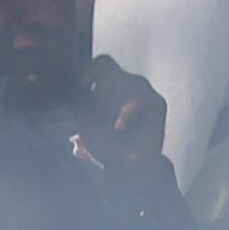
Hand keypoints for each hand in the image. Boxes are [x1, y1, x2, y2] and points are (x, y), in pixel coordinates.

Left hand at [75, 53, 166, 175]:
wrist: (127, 166)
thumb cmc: (107, 142)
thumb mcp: (86, 117)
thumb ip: (81, 96)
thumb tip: (72, 82)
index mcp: (113, 84)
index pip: (103, 63)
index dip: (91, 68)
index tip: (82, 84)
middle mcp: (129, 84)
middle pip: (111, 69)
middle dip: (101, 94)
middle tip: (103, 117)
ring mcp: (144, 92)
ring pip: (124, 81)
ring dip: (112, 105)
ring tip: (112, 125)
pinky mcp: (156, 103)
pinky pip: (138, 96)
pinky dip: (124, 112)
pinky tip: (119, 126)